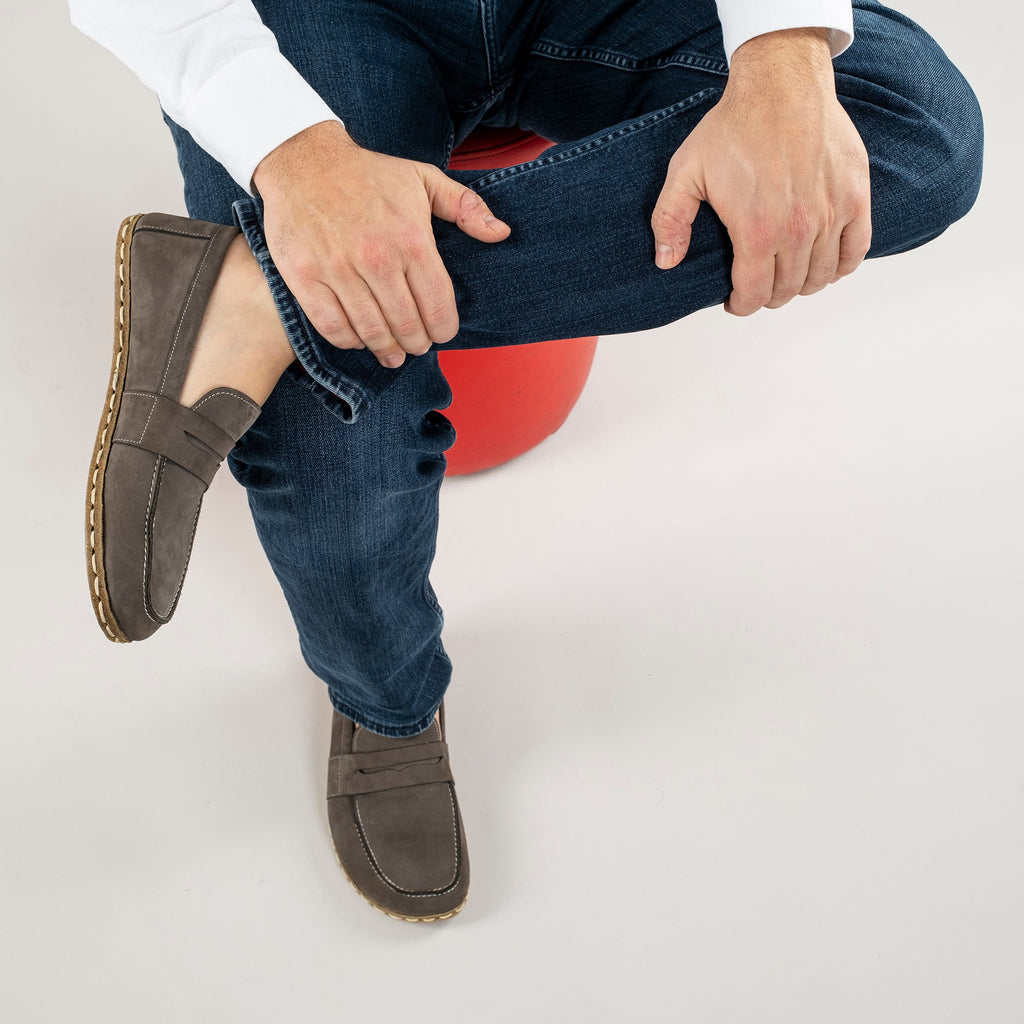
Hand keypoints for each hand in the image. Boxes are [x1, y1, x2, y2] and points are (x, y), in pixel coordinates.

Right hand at [252, 120, 510, 366]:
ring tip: (392, 354)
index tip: (442, 334)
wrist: (302, 160)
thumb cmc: (368, 175)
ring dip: (386, 350)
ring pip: (372, 332)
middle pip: (407, 326)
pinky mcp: (304, 277)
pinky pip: (333, 327)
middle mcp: (377, 258)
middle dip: (417, 344)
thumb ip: (466, 207)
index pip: (438, 306)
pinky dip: (350, 341)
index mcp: (412, 239)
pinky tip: (359, 338)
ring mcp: (338, 269)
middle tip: (416, 346)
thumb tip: (501, 233)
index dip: (444, 329)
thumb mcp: (423, 178)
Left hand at [651, 28, 870, 315]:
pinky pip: (856, 251)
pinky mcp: (856, 197)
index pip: (754, 294)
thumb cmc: (734, 126)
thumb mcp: (686, 172)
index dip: (741, 305)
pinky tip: (825, 264)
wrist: (782, 84)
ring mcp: (832, 214)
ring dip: (802, 284)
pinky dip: (841, 266)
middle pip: (787, 290)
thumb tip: (666, 262)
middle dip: (769, 295)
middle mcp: (798, 229)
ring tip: (787, 275)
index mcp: (757, 231)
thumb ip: (670, 221)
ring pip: (820, 276)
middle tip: (759, 285)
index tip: (735, 301)